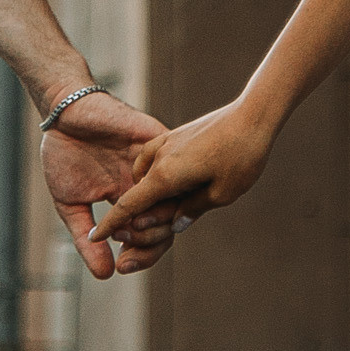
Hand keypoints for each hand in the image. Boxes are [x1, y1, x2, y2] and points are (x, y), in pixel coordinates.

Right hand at [41, 93, 180, 279]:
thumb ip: (86, 240)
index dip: (140, 256)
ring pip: (174, 201)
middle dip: (148, 245)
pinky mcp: (159, 140)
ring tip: (130, 228)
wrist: (63, 114)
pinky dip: (155, 189)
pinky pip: (172, 168)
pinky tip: (137, 200)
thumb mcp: (70, 205)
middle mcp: (150, 186)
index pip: (150, 236)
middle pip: (168, 225)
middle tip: (125, 248)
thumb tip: (105, 276)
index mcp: (132, 202)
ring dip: (153, 221)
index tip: (121, 267)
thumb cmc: (64, 155)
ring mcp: (157, 164)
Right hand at [105, 98, 276, 235]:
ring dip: (149, 195)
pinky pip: (155, 159)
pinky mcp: (175, 135)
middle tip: (159, 229)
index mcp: (165, 177)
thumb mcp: (222, 194)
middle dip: (139, 216)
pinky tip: (173, 182)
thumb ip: (193, 210)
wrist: (254, 114)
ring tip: (170, 208)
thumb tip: (175, 226)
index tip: (95, 237)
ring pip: (145, 177)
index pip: (129, 206)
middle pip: (138, 195)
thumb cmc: (241, 156)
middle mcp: (159, 159)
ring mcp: (166, 143)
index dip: (111, 225)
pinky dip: (155, 175)